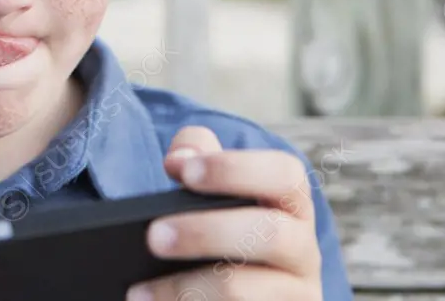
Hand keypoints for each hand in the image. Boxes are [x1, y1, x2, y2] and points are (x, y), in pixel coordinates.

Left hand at [127, 127, 322, 300]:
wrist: (233, 297)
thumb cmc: (223, 230)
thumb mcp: (215, 192)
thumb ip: (197, 157)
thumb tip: (179, 160)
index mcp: (292, 205)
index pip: (285, 174)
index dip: (235, 169)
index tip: (187, 174)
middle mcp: (303, 250)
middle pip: (269, 234)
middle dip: (205, 233)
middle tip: (154, 236)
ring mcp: (294, 295)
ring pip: (243, 290)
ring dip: (186, 288)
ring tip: (141, 291)